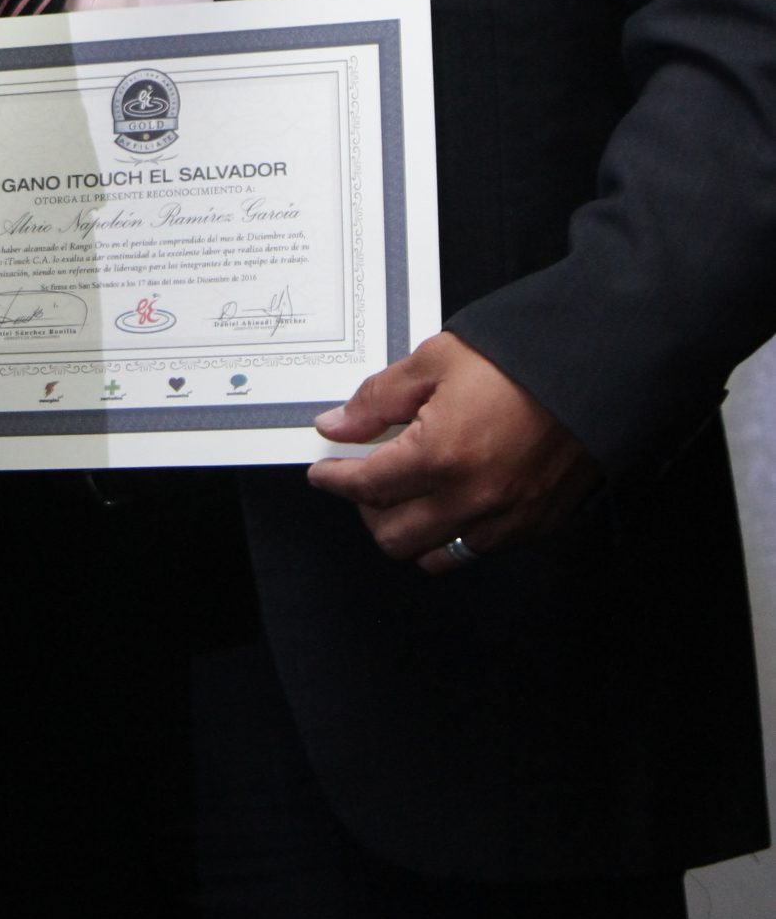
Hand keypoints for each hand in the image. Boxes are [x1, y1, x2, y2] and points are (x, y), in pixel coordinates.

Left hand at [307, 331, 597, 571]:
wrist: (593, 373)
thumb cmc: (518, 363)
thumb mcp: (435, 361)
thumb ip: (378, 398)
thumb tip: (337, 426)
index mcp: (439, 456)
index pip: (365, 486)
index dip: (336, 479)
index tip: (324, 472)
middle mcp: (470, 500)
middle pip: (392, 536)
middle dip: (368, 509)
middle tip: (366, 478)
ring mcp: (504, 521)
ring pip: (433, 556)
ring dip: (409, 531)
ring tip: (407, 494)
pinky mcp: (532, 528)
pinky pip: (474, 551)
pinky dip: (452, 535)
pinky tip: (450, 500)